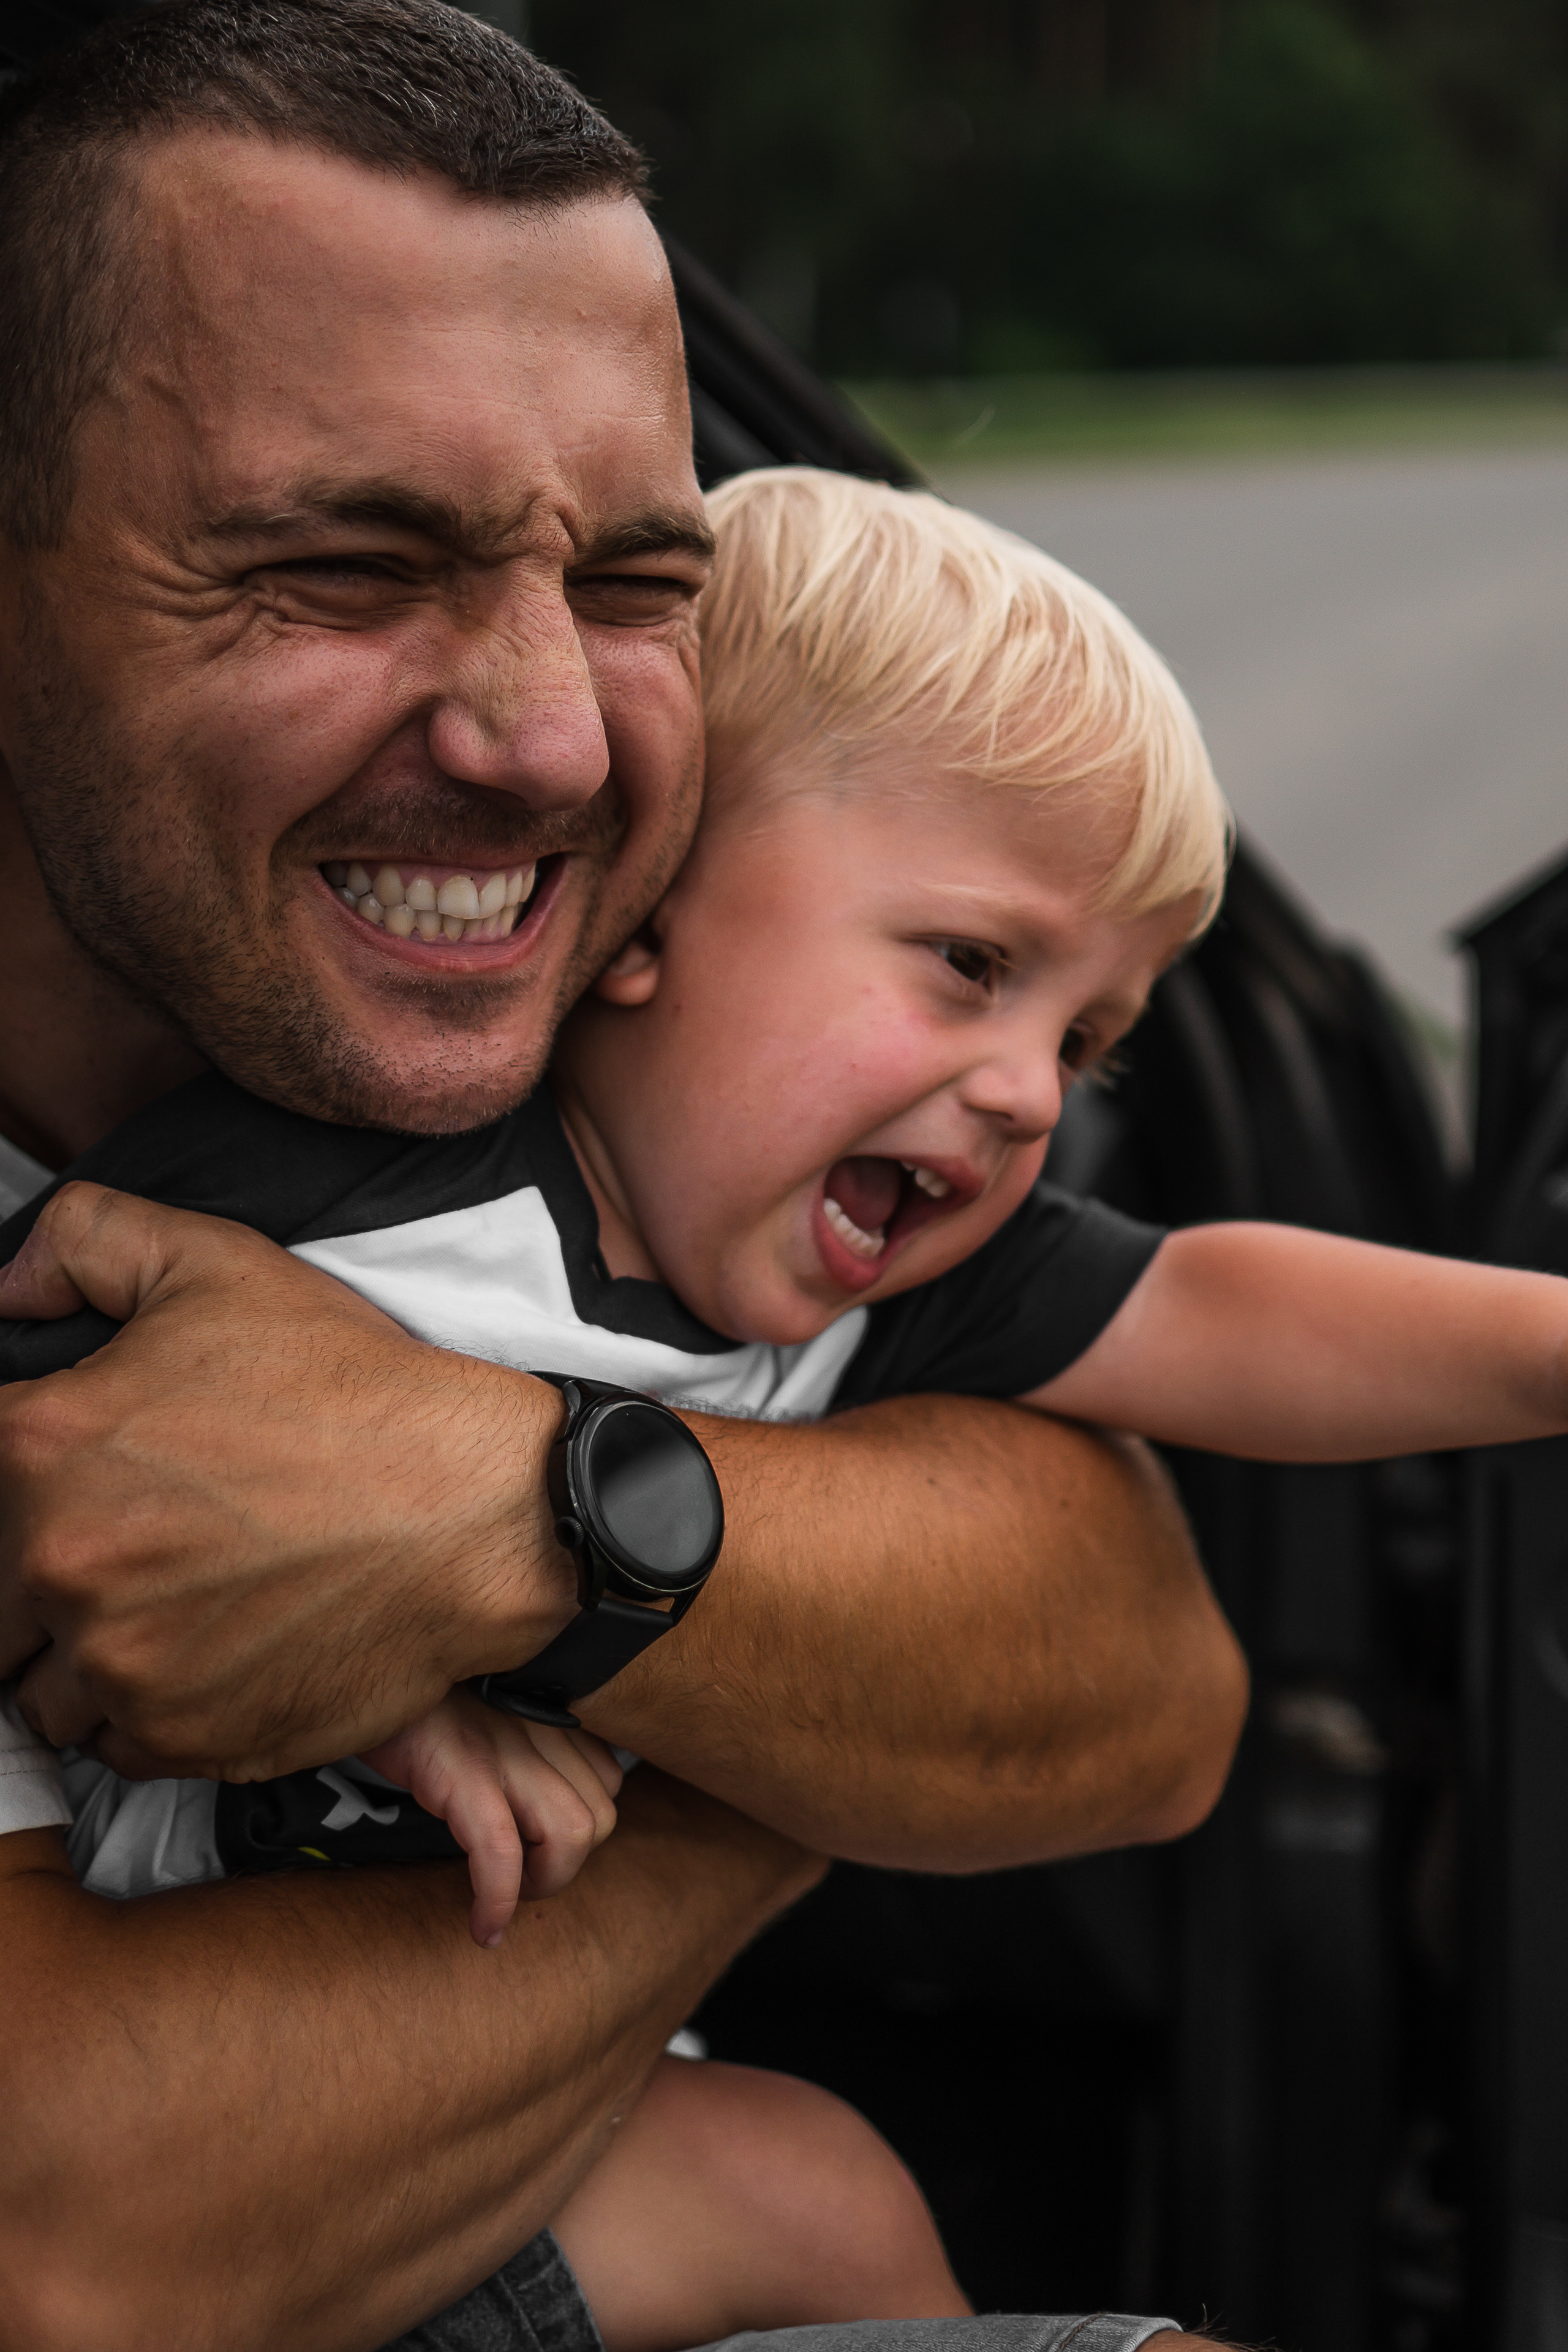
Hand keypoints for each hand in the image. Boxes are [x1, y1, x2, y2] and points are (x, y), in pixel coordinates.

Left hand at [0, 1182, 576, 1778]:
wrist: (477, 1508)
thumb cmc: (356, 1394)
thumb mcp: (219, 1266)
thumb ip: (85, 1245)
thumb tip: (6, 1286)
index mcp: (44, 1447)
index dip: (25, 1487)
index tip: (79, 1494)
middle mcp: (61, 1565)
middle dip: (41, 1581)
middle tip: (129, 1552)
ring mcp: (119, 1664)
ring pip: (46, 1686)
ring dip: (87, 1656)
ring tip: (171, 1607)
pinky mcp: (181, 1737)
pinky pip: (119, 1744)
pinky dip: (150, 1710)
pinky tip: (212, 1650)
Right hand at [361, 1690, 623, 1945]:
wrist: (360, 1670)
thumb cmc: (422, 1703)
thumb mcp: (487, 1713)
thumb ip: (523, 1743)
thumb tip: (536, 1812)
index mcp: (547, 1712)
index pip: (610, 1780)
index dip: (581, 1828)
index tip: (541, 1851)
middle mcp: (537, 1725)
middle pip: (600, 1816)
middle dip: (563, 1866)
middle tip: (519, 1879)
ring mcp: (504, 1746)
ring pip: (572, 1834)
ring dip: (542, 1884)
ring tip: (504, 1895)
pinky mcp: (462, 1770)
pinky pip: (501, 1850)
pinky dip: (498, 1899)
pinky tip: (483, 1927)